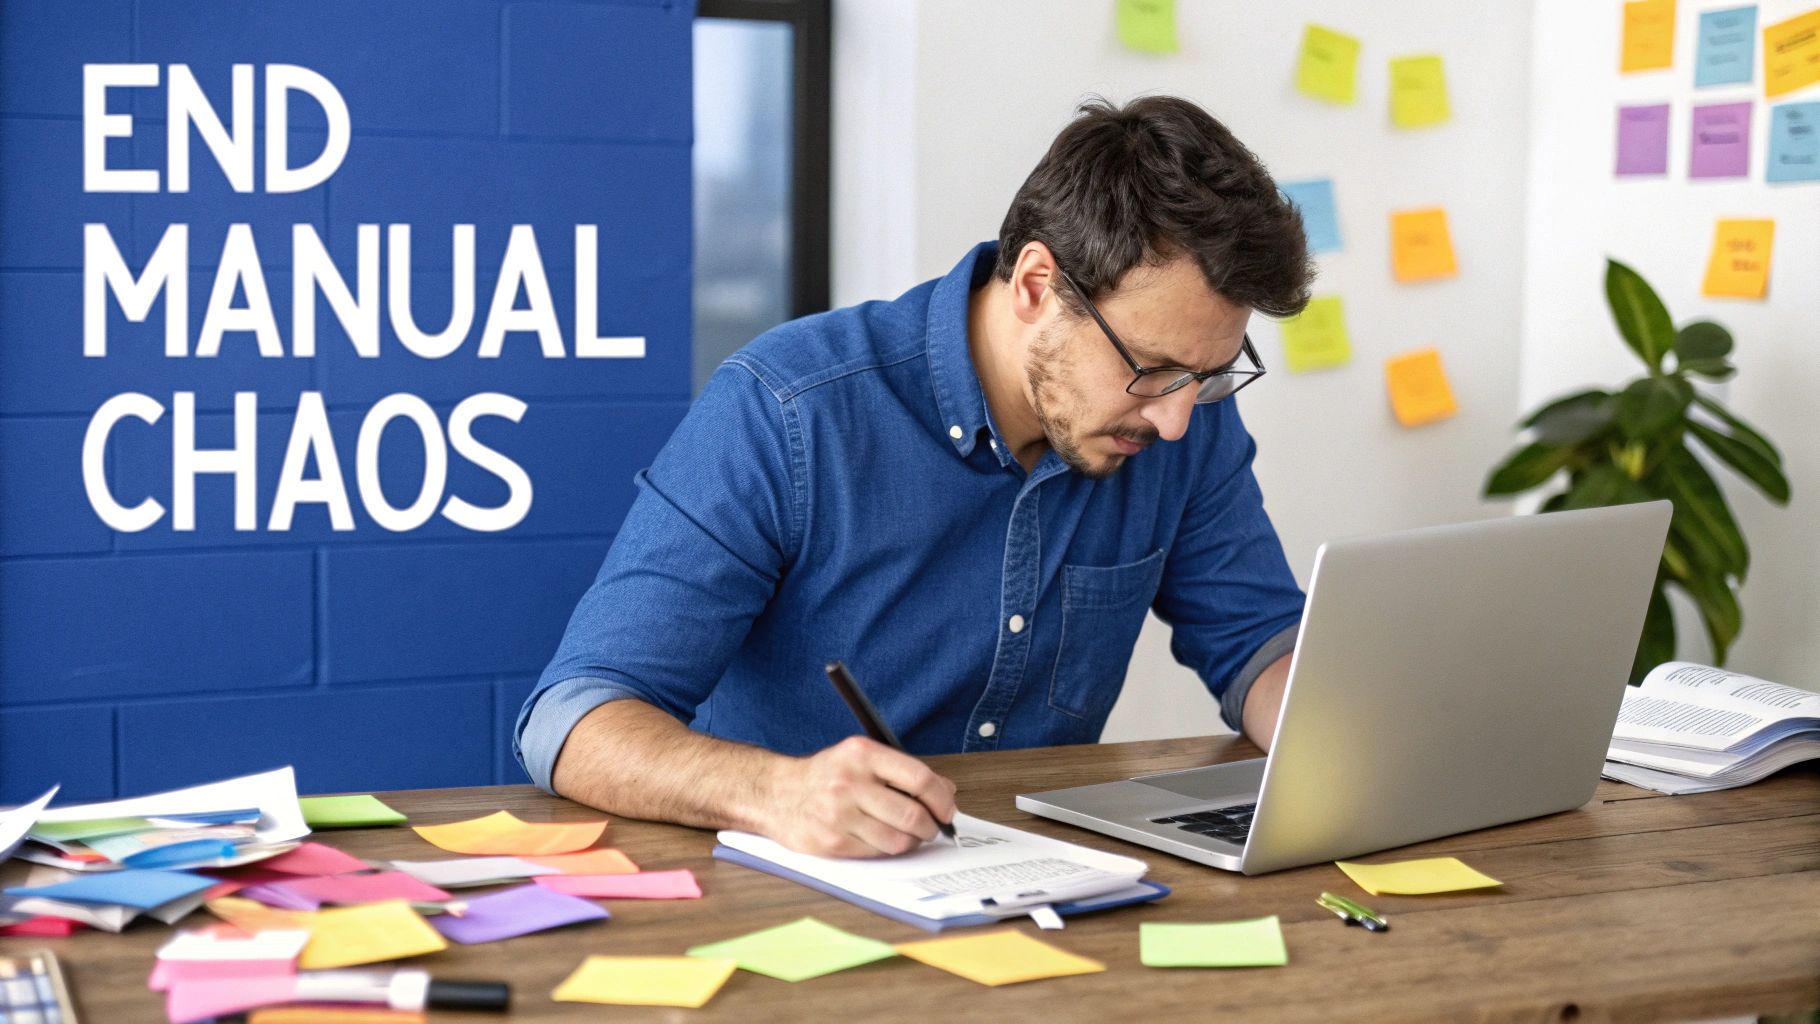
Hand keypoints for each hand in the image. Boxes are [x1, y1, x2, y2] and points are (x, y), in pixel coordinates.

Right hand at [761, 736, 958, 856]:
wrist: (775, 793)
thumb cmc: (825, 776)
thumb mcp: (861, 758)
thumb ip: (903, 772)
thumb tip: (946, 792)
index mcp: (862, 754)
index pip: (918, 778)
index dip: (941, 799)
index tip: (947, 810)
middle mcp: (850, 782)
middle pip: (912, 814)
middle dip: (930, 826)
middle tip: (931, 827)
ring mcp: (839, 814)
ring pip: (898, 840)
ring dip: (911, 841)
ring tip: (907, 834)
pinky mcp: (832, 842)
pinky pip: (877, 853)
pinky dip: (887, 849)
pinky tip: (882, 839)